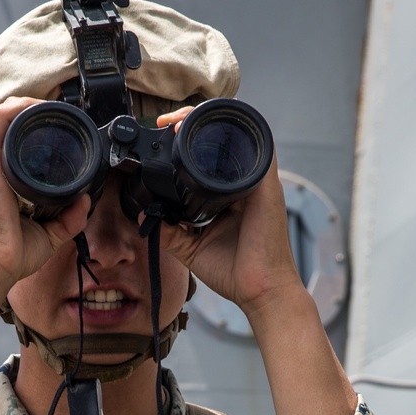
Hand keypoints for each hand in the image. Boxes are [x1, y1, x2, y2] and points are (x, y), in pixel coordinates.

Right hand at [0, 96, 91, 292]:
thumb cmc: (7, 257)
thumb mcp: (46, 235)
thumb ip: (67, 219)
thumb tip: (85, 201)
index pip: (8, 142)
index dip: (34, 132)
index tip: (60, 133)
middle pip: (7, 125)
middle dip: (35, 115)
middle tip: (64, 120)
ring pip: (4, 115)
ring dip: (31, 107)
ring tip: (57, 111)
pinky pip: (1, 117)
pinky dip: (22, 107)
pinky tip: (42, 108)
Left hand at [154, 107, 303, 319]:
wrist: (261, 292)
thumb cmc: (236, 273)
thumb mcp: (193, 250)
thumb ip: (172, 232)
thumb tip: (149, 216)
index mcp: (229, 196)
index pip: (209, 158)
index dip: (188, 143)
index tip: (164, 137)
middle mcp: (244, 184)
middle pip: (221, 140)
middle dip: (194, 124)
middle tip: (167, 124)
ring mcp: (256, 183)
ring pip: (237, 137)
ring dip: (211, 122)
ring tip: (181, 122)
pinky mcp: (266, 186)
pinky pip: (258, 149)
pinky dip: (237, 133)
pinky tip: (213, 126)